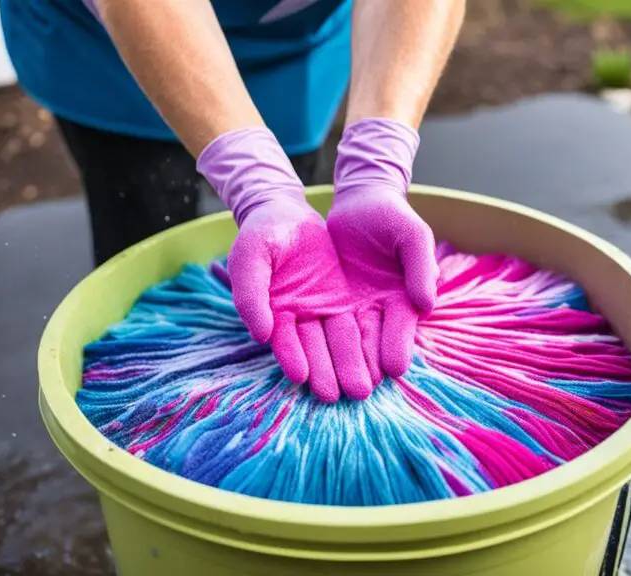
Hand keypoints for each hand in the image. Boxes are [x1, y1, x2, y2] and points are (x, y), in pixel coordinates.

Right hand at [198, 128, 370, 401]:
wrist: (287, 212)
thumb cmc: (261, 234)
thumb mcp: (250, 257)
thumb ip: (250, 294)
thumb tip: (260, 335)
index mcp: (273, 311)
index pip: (284, 340)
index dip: (292, 357)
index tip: (302, 377)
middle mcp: (300, 317)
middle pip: (316, 348)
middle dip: (329, 371)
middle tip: (342, 395)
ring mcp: (324, 309)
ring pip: (341, 340)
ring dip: (351, 364)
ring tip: (364, 389)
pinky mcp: (345, 298)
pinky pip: (359, 322)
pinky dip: (368, 342)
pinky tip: (380, 362)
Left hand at [327, 119, 438, 383]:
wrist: (360, 201)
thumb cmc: (393, 217)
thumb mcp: (412, 235)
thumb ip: (420, 266)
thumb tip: (426, 304)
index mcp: (404, 297)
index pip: (401, 328)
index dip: (396, 347)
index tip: (392, 369)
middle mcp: (378, 309)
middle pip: (370, 342)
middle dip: (363, 367)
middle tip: (356, 393)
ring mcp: (351, 307)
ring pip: (343, 340)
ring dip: (337, 364)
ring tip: (329, 390)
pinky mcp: (324, 300)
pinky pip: (317, 324)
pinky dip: (312, 343)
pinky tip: (305, 363)